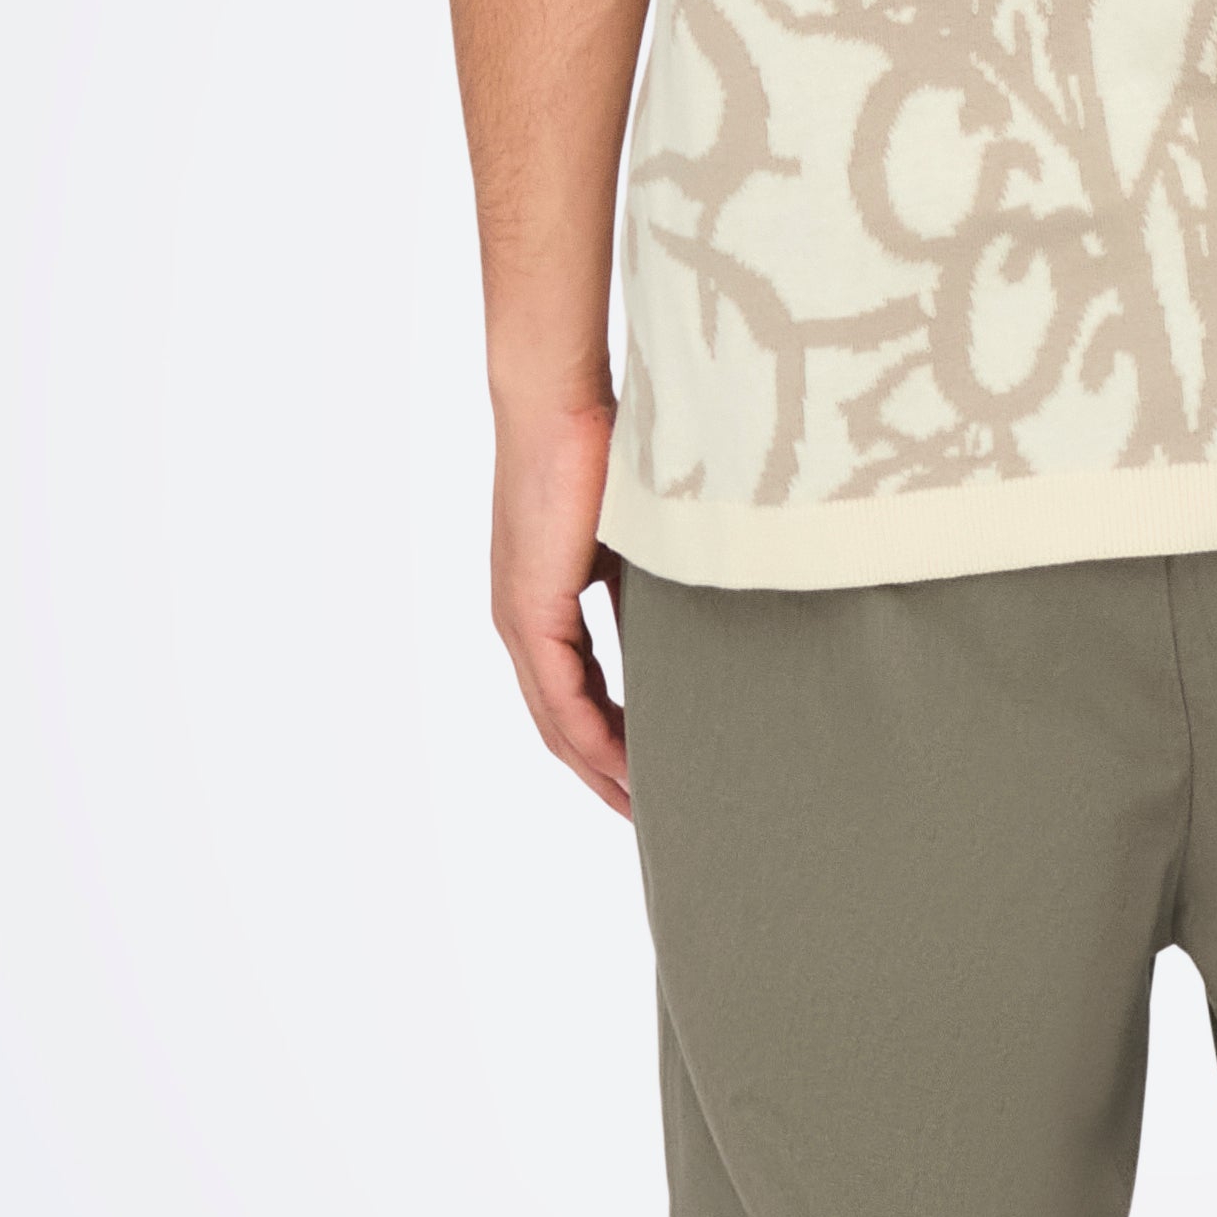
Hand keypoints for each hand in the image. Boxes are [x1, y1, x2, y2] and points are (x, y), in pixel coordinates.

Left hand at [488, 380, 630, 816]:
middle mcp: (521, 621)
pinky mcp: (529, 613)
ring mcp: (520, 620)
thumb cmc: (604, 450)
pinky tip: (626, 770)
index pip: (573, 693)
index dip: (610, 740)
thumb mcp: (637, 537)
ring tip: (645, 807)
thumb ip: (650, 587)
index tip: (651, 774)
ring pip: (557, 722)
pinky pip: (560, 700)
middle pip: (560, 724)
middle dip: (604, 774)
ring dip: (600, 770)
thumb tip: (696, 620)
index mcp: (543, 602)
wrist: (560, 401)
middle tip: (650, 814)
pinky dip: (593, 741)